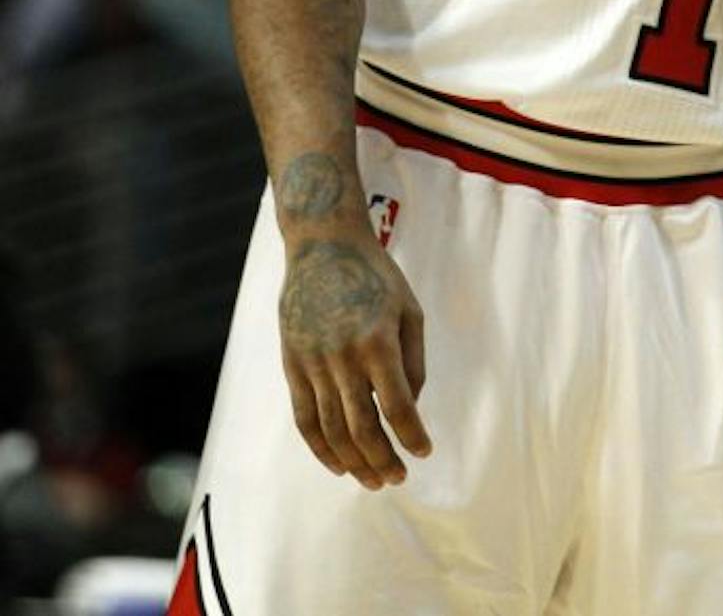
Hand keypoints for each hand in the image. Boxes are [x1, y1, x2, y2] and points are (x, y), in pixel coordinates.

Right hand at [277, 226, 430, 488]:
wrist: (323, 248)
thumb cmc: (377, 278)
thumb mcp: (409, 311)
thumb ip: (413, 361)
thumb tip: (410, 406)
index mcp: (378, 342)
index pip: (397, 405)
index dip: (411, 435)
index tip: (424, 452)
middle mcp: (343, 357)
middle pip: (362, 426)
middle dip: (383, 459)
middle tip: (398, 479)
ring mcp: (313, 364)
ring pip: (331, 429)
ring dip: (354, 461)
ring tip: (373, 480)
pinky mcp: (292, 366)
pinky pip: (304, 418)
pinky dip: (320, 447)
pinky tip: (339, 464)